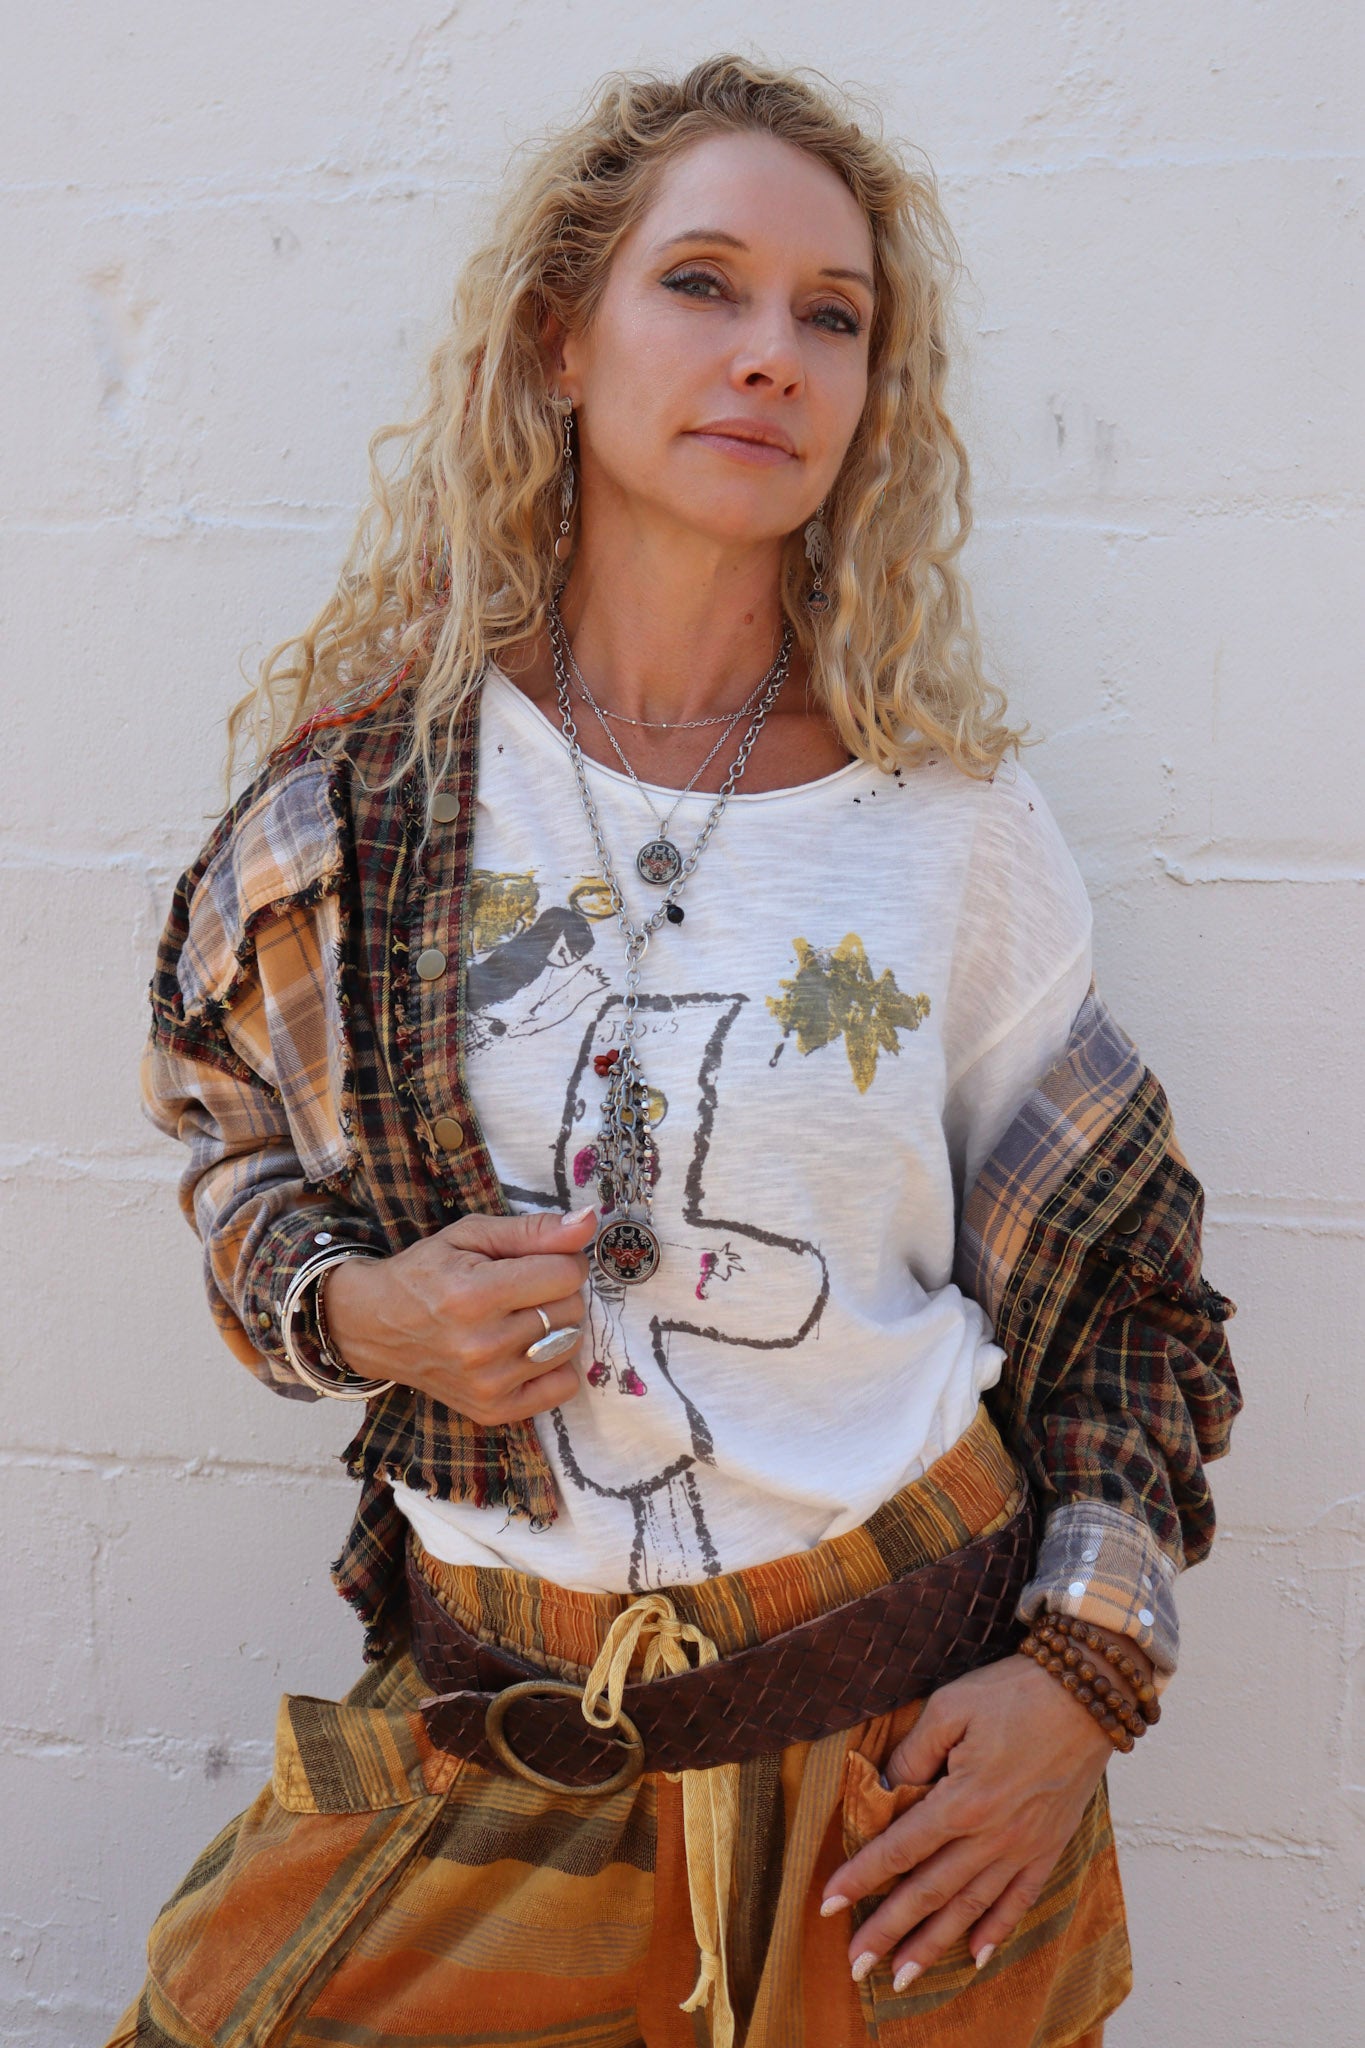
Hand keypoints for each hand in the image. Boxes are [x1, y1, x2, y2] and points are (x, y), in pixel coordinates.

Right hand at [321, 1206, 596, 1421]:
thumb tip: (590, 1221)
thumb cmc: (426, 1273)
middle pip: (572, 1309)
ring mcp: (488, 1383)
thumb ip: (534, 1230)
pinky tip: (525, 1350)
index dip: (560, 1259)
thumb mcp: (471, 1235)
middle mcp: (483, 1345)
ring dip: (556, 1326)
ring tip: (518, 1317)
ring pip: (572, 1344)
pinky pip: (563, 1387)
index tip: (536, 1259)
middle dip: (555, 1290)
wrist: (374, 1325)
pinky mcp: (492, 1410)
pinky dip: (554, 1365)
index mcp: (475, 1294)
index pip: (567, 1274)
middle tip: (520, 1288)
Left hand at [822, 1654, 1113, 1989]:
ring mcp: (1023, 1847)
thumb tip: (884, 1788)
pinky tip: (975, 1954)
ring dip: (933, 1944)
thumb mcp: (950, 1707)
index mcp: (961, 1800)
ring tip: (902, 1976)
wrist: (1089, 1695)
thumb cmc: (1015, 1692)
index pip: (899, 1849)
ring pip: (970, 1908)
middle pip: (928, 1892)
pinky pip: (1020, 1900)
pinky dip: (997, 1931)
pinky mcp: (1049, 1846)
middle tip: (854, 1965)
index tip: (827, 1903)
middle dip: (887, 1930)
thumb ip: (914, 1753)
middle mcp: (991, 1836)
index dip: (860, 1876)